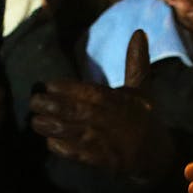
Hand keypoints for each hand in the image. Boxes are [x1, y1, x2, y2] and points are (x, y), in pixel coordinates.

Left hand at [30, 31, 172, 180]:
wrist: (158, 154)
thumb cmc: (145, 117)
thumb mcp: (142, 88)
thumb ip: (136, 62)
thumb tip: (139, 32)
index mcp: (117, 100)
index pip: (88, 91)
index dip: (66, 88)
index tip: (48, 85)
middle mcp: (109, 119)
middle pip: (75, 110)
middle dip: (51, 106)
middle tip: (33, 102)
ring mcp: (105, 141)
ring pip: (72, 131)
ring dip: (51, 127)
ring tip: (35, 121)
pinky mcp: (103, 160)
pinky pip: (79, 154)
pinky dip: (63, 148)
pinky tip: (49, 142)